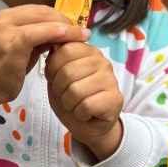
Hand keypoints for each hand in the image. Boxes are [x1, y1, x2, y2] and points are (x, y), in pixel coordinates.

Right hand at [0, 5, 90, 133]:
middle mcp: (6, 18)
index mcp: (8, 16)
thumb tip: (65, 30)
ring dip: (67, 28)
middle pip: (44, 12)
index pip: (41, 9)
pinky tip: (68, 39)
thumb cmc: (7, 69)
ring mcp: (6, 29)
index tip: (78, 26)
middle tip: (84, 31)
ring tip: (83, 36)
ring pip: (43, 20)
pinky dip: (55, 33)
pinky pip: (38, 33)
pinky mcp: (11, 42)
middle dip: (66, 20)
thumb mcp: (27, 47)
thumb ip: (42, 36)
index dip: (61, 16)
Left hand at [44, 41, 123, 159]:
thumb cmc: (71, 97)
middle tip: (65, 95)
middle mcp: (102, 62)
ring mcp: (111, 79)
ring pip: (75, 90)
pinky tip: (85, 113)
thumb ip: (56, 59)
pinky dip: (79, 113)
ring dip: (69, 103)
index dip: (52, 68)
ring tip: (75, 104)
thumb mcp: (57, 76)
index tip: (55, 79)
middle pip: (67, 71)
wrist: (87, 125)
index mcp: (88, 51)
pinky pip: (86, 105)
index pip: (65, 50)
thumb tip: (54, 41)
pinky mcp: (115, 99)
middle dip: (59, 89)